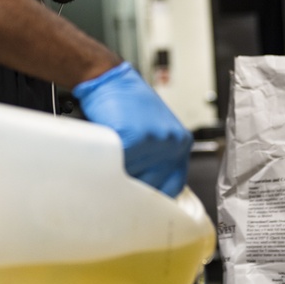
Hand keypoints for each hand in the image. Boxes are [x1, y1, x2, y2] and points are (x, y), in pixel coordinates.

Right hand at [72, 62, 190, 196]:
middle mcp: (173, 143)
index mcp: (181, 142)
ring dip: (118, 177)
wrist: (108, 79)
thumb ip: (157, 158)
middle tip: (120, 186)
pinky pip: (117, 168)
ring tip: (110, 162)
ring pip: (132, 180)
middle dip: (134, 188)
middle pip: (153, 187)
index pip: (174, 185)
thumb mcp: (153, 130)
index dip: (155, 196)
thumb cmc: (126, 103)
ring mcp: (154, 143)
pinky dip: (107, 166)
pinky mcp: (133, 141)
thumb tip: (149, 193)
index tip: (144, 204)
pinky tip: (103, 155)